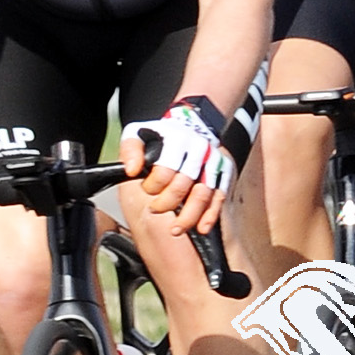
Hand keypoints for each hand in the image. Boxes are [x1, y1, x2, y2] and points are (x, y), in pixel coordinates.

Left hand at [121, 98, 231, 233]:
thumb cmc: (164, 135)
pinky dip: (211, 215)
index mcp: (177, 141)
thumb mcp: (140, 133)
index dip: (152, 186)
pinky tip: (202, 228)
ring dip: (188, 217)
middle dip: (166, 203)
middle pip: (183, 186)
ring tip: (175, 230)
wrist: (194, 124)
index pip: (165, 171)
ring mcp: (213, 164)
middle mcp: (198, 152)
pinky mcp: (223, 174)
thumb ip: (131, 150)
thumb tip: (131, 171)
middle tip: (155, 209)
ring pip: (202, 196)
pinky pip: (219, 198)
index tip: (147, 190)